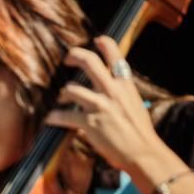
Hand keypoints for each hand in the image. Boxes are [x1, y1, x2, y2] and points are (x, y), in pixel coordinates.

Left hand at [45, 36, 165, 172]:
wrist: (143, 152)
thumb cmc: (140, 132)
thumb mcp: (135, 104)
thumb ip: (121, 93)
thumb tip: (111, 87)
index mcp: (125, 84)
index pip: (115, 55)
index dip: (104, 43)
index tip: (96, 40)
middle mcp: (112, 90)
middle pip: (89, 62)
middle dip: (75, 55)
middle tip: (67, 58)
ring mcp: (100, 106)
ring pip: (71, 89)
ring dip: (63, 93)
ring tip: (61, 99)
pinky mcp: (90, 123)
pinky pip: (64, 116)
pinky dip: (54, 117)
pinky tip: (51, 119)